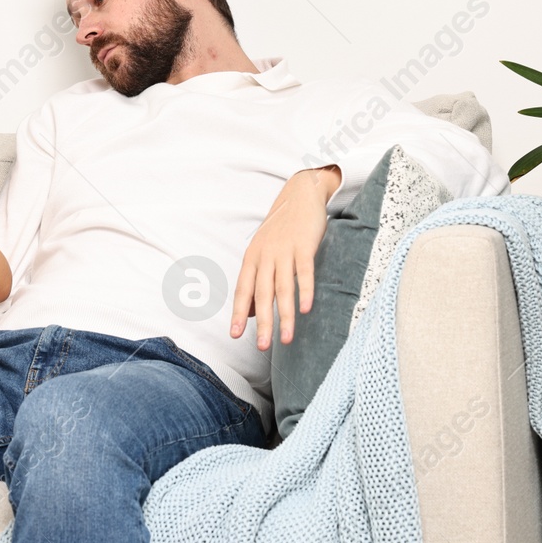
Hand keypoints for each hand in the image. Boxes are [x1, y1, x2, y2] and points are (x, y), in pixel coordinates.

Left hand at [230, 167, 337, 349]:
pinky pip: (304, 272)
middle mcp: (265, 255)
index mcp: (252, 258)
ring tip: (286, 339)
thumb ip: (257, 280)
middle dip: (262, 322)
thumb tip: (250, 312)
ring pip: (283, 288)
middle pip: (262, 294)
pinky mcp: (304, 246)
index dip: (238, 313)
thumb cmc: (282, 229)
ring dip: (285, 316)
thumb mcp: (264, 252)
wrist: (300, 195)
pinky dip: (305, 291)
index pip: (242, 290)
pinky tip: (306, 309)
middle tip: (261, 346)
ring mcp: (284, 250)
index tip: (235, 335)